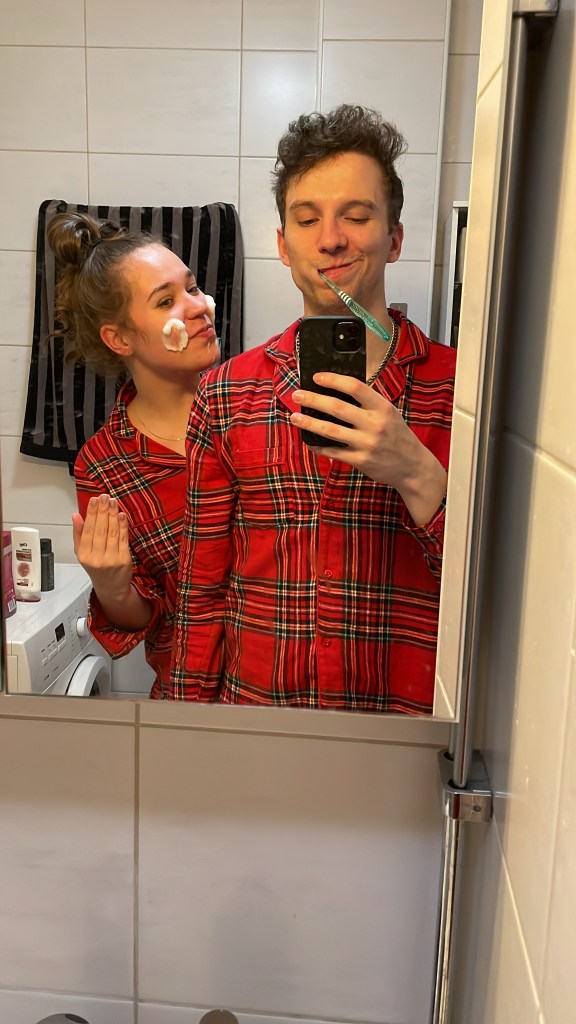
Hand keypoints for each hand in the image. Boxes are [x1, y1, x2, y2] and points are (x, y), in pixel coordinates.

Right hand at [72, 494, 132, 601]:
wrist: (111, 588)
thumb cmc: (96, 569)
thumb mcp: (82, 553)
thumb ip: (78, 534)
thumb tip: (76, 515)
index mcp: (84, 555)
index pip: (87, 530)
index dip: (91, 513)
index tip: (93, 500)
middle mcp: (97, 558)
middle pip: (100, 529)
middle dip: (102, 511)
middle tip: (104, 497)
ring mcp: (111, 559)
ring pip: (112, 532)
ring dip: (113, 514)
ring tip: (113, 502)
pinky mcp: (124, 559)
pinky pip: (123, 539)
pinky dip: (122, 525)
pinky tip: (121, 515)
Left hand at [291, 373, 446, 525]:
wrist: (413, 467)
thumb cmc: (398, 436)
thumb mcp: (389, 414)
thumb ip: (369, 403)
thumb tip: (339, 390)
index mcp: (382, 407)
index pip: (355, 387)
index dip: (334, 380)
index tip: (317, 377)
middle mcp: (374, 424)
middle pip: (337, 408)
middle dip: (313, 400)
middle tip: (297, 395)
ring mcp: (366, 443)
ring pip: (330, 430)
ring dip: (309, 423)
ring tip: (294, 417)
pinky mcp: (360, 461)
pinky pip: (333, 452)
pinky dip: (318, 446)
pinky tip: (308, 441)